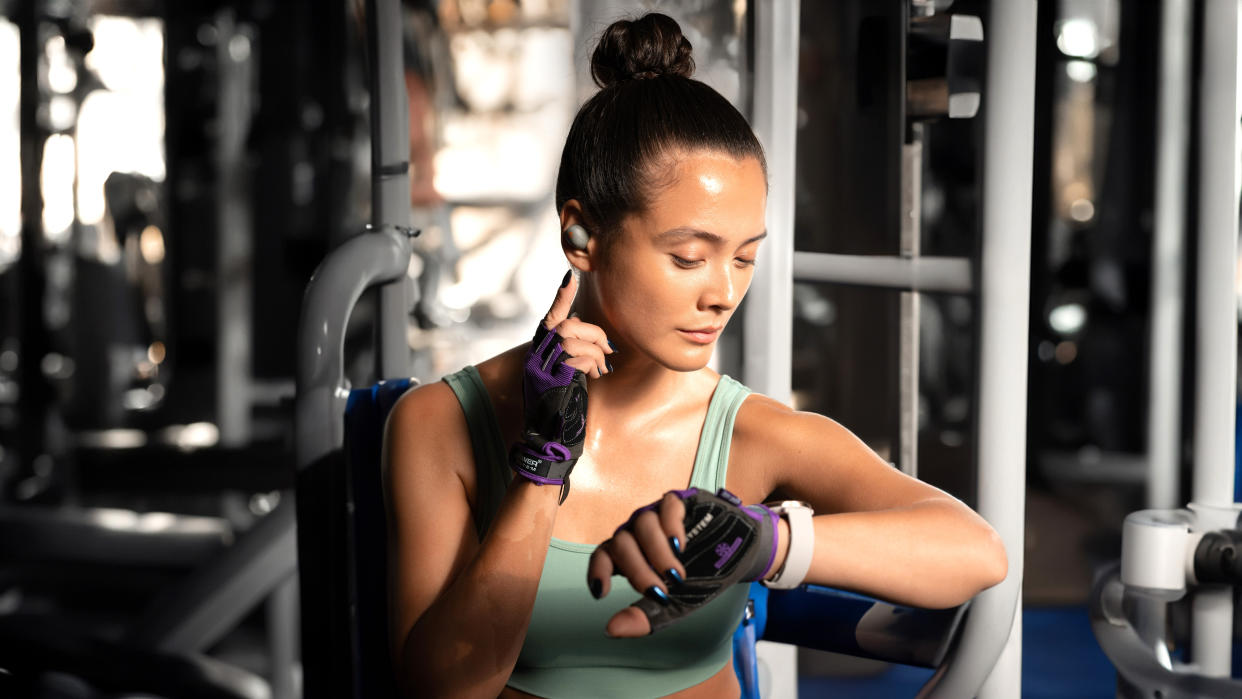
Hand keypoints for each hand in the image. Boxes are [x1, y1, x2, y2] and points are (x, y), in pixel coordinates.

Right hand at [508, 271, 614, 501]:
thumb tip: (586, 336)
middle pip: (564, 325)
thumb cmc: (561, 414)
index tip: (571, 277)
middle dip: (592, 333)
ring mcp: (540, 371)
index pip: (547, 320)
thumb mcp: (564, 379)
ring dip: (595, 350)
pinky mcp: (551, 381)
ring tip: (602, 367)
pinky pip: (577, 357)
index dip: (560, 298)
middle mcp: (534, 360)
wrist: (549, 444)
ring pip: (571, 338)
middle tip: (607, 349)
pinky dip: (593, 363)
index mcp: (536, 357)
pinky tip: (596, 376)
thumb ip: (568, 357)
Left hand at [587, 488, 779, 636]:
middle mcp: (639, 533)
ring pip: (641, 523)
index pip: (603, 556)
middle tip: (661, 592)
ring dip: (656, 551)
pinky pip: (666, 505)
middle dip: (638, 571)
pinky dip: (670, 525)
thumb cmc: (702, 578)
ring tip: (676, 573)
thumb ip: (644, 617)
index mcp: (632, 556)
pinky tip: (681, 544)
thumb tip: (611, 630)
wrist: (741, 557)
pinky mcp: (681, 501)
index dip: (597, 571)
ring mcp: (658, 515)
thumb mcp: (675, 605)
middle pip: (621, 543)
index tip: (601, 592)